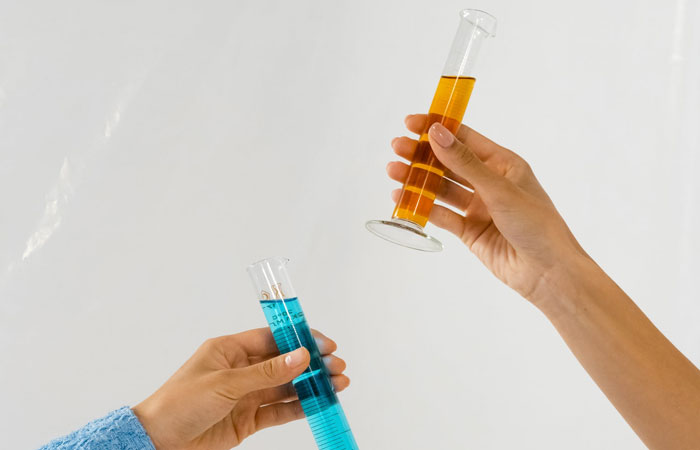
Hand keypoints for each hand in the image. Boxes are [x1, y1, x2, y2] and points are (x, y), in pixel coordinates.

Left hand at [132, 328, 348, 449]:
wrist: (159, 441)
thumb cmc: (180, 403)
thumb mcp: (226, 384)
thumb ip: (267, 372)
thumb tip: (301, 356)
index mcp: (230, 350)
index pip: (272, 338)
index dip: (300, 339)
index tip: (325, 344)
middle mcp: (241, 369)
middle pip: (284, 362)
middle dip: (312, 364)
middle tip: (337, 367)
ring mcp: (246, 395)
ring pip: (286, 387)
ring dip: (310, 385)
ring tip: (337, 385)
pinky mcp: (248, 419)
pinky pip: (279, 410)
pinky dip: (300, 407)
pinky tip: (318, 404)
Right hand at [387, 114, 589, 306]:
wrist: (548, 273)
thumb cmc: (537, 225)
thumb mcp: (499, 189)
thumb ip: (464, 163)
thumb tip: (437, 133)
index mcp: (503, 164)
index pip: (465, 139)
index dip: (438, 128)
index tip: (411, 123)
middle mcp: (489, 183)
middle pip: (449, 163)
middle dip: (422, 155)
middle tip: (397, 147)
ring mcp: (478, 207)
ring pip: (441, 188)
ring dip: (418, 180)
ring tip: (393, 171)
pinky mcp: (469, 231)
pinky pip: (442, 215)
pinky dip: (423, 207)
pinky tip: (403, 199)